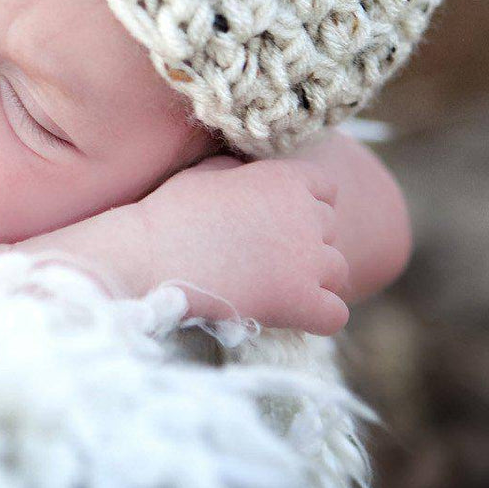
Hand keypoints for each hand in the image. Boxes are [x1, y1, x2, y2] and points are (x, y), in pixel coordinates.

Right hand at [132, 155, 350, 335]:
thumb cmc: (170, 213)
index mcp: (285, 179)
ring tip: (277, 285)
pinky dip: (318, 317)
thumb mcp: (207, 172)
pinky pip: (335, 314)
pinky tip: (292, 314)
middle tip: (269, 257)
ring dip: (315, 278)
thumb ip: (243, 170)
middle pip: (331, 229)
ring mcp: (307, 260)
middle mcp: (306, 215)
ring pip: (338, 270)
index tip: (278, 221)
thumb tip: (251, 174)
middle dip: (306, 241)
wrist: (150, 257)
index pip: (326, 189)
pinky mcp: (300, 300)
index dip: (305, 205)